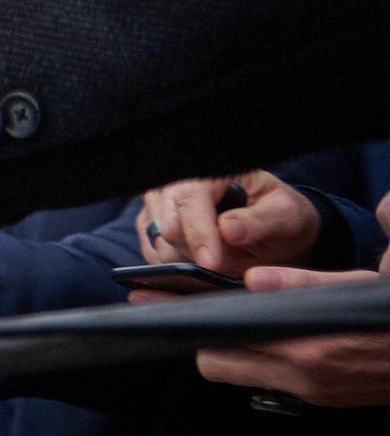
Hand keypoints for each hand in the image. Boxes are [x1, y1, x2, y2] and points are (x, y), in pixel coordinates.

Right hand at [133, 172, 318, 277]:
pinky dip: (180, 267)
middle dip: (201, 254)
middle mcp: (173, 180)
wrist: (271, 225)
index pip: (190, 199)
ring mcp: (156, 202)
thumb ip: (260, 221)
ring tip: (224, 258)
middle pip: (170, 228)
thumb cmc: (279, 214)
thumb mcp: (286, 215)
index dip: (200, 234)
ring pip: (160, 246)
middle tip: (236, 260)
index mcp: (209, 167)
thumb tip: (227, 229)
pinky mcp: (148, 224)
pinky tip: (205, 261)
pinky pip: (154, 256)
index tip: (213, 264)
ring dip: (193, 262)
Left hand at [194, 259, 389, 405]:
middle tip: (191, 308)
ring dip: (227, 350)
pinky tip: (261, 336)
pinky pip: (268, 381)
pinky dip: (255, 360)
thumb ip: (304, 286)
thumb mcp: (358, 291)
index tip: (159, 300)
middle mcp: (304, 377)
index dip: (190, 317)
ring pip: (238, 375)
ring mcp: (310, 392)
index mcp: (309, 348)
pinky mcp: (321, 399)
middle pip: (216, 364)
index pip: (223, 340)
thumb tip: (253, 280)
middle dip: (201, 337)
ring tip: (224, 320)